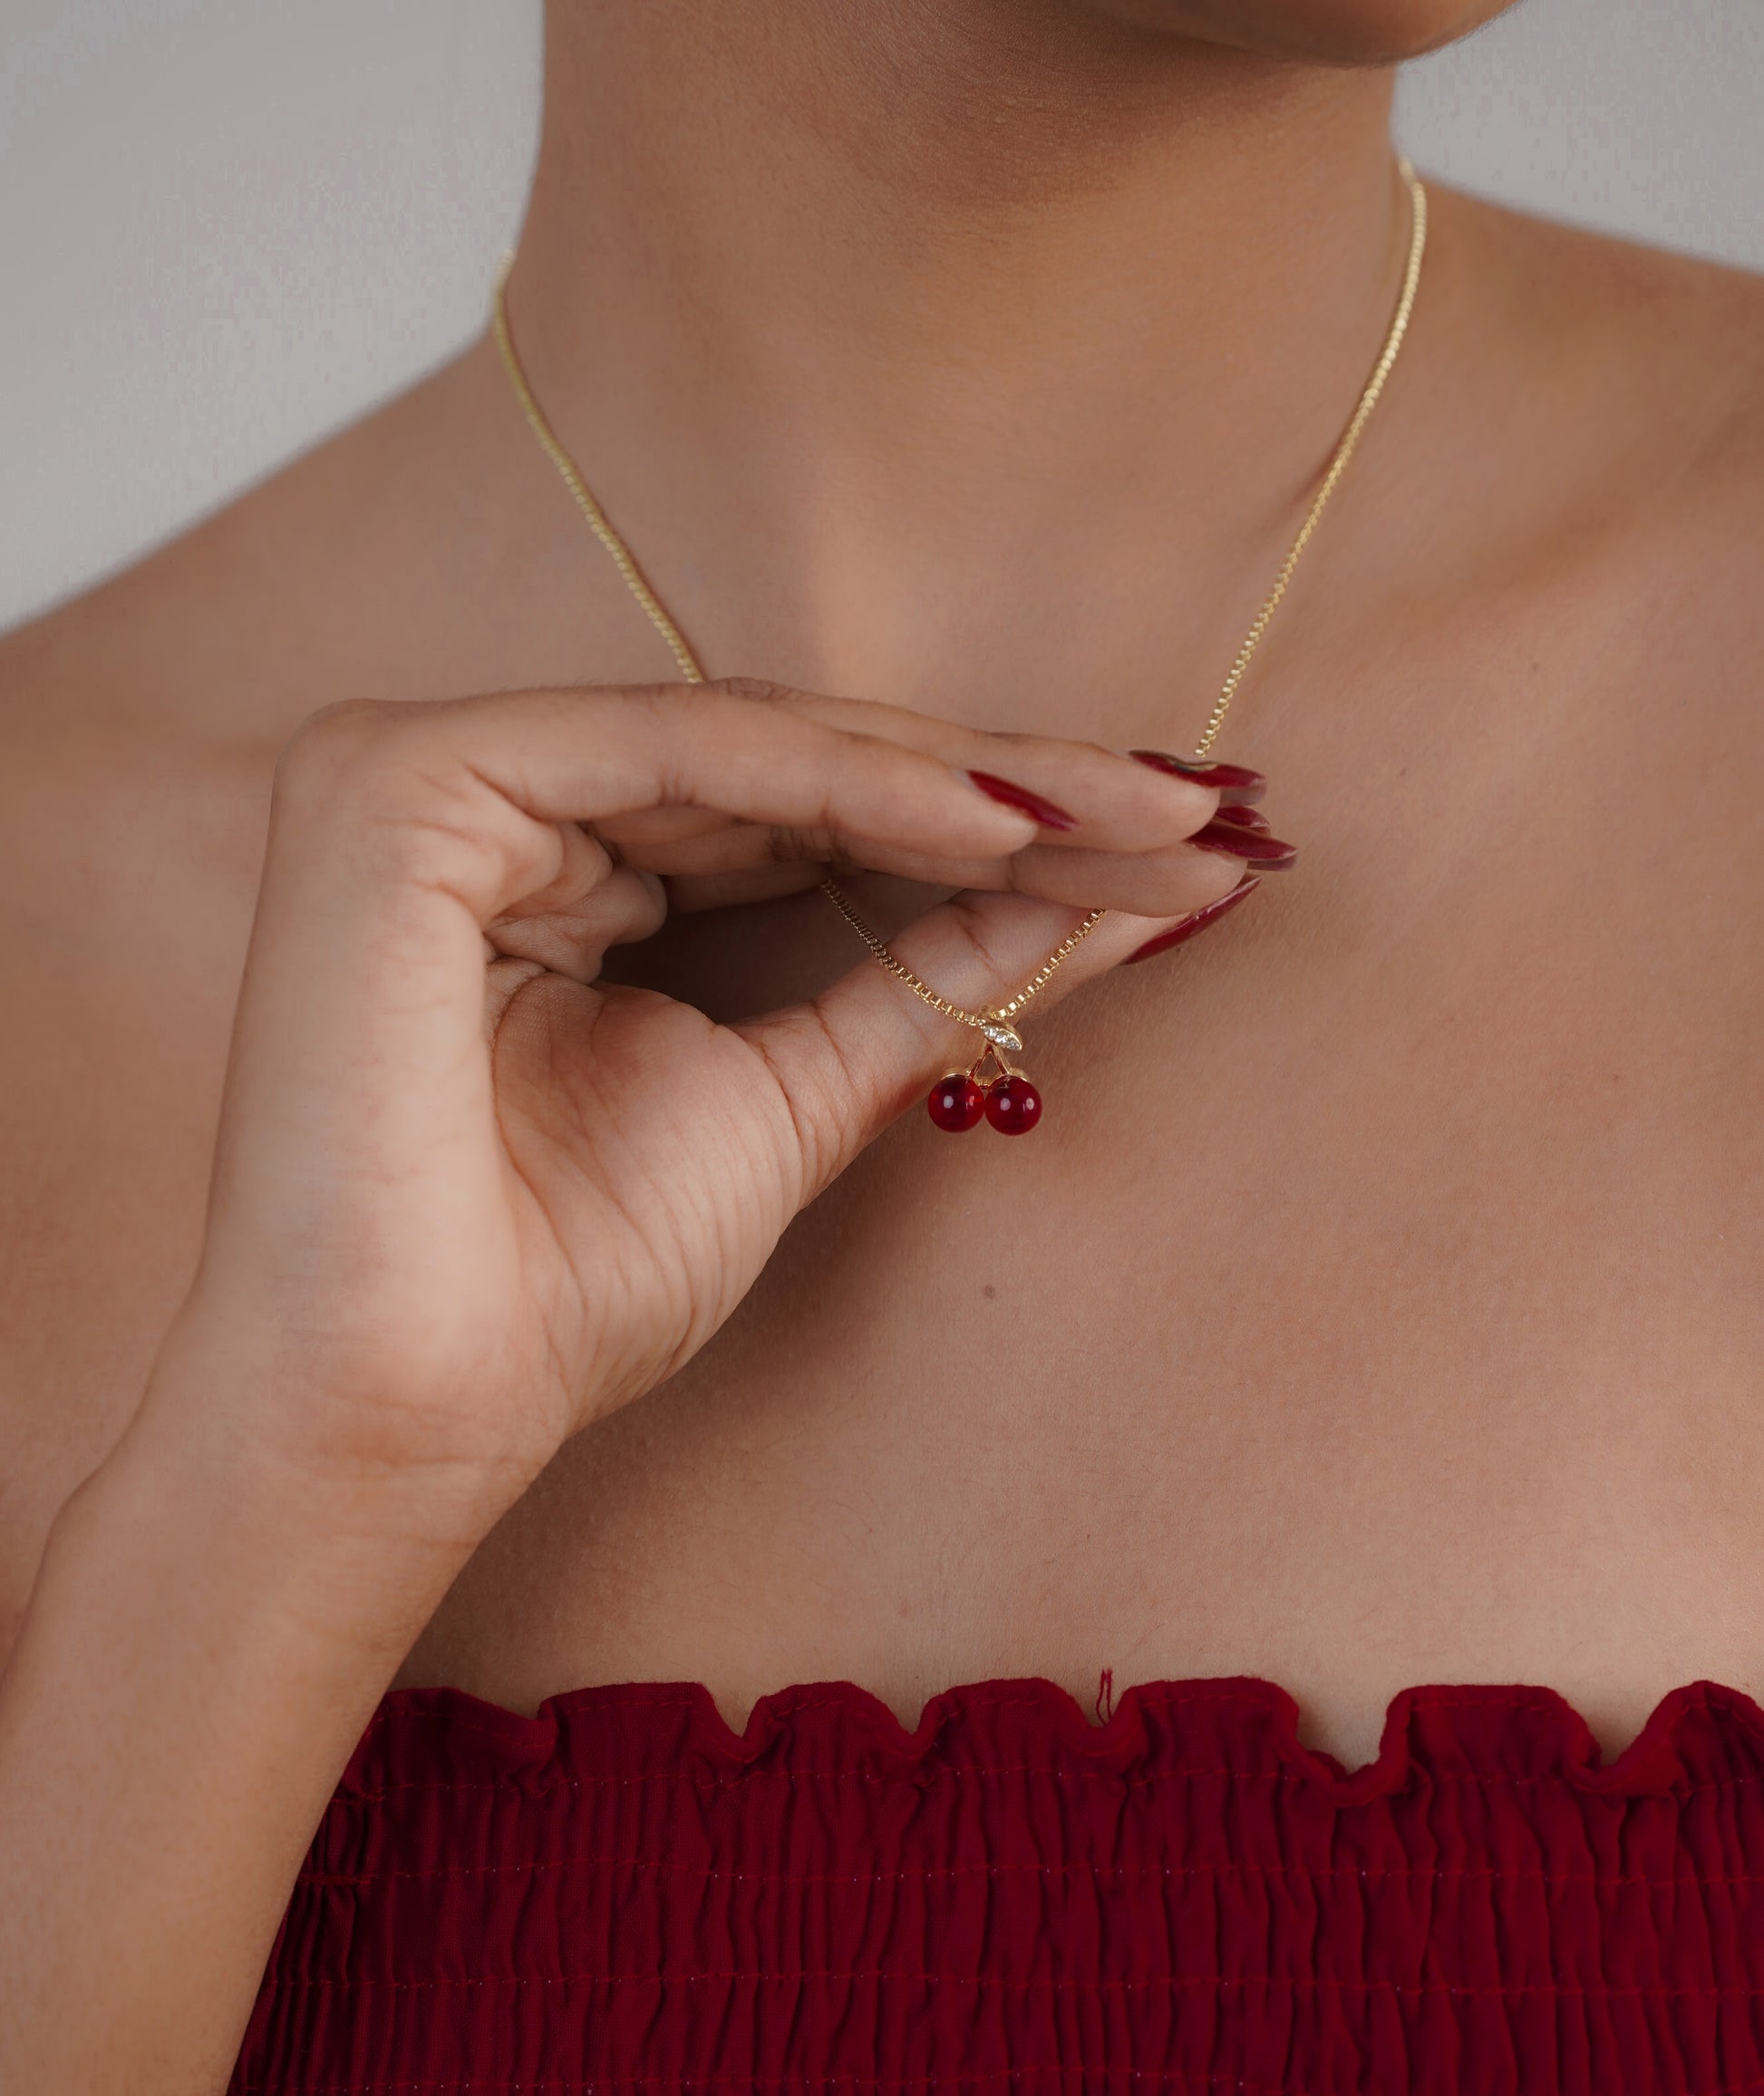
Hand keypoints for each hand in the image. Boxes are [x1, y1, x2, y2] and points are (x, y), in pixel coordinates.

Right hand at [161, 678, 1241, 1531]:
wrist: (414, 1405)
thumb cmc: (569, 1276)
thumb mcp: (796, 1095)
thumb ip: (923, 975)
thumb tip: (1097, 896)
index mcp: (551, 866)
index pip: (803, 812)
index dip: (991, 828)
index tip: (1164, 850)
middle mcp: (490, 798)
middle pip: (798, 765)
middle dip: (1012, 792)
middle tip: (1199, 813)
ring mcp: (435, 775)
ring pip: (755, 743)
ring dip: (965, 780)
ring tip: (1143, 813)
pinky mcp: (405, 780)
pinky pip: (677, 757)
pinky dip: (845, 781)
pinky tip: (1002, 821)